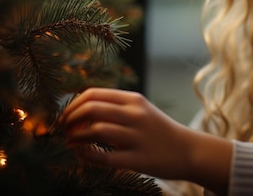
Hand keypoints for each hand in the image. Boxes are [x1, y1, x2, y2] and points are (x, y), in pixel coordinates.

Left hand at [58, 87, 231, 193]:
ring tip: (70, 143)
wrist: (189, 151)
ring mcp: (138, 137)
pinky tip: (83, 155)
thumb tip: (80, 109)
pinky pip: (104, 157)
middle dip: (69, 120)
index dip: (72, 105)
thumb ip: (116, 107)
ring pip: (95, 130)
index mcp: (134, 100)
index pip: (93, 94)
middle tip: (63, 130)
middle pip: (91, 109)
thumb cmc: (159, 131)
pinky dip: (87, 155)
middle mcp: (136, 115)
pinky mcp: (139, 159)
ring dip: (75, 137)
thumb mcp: (141, 110)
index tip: (65, 116)